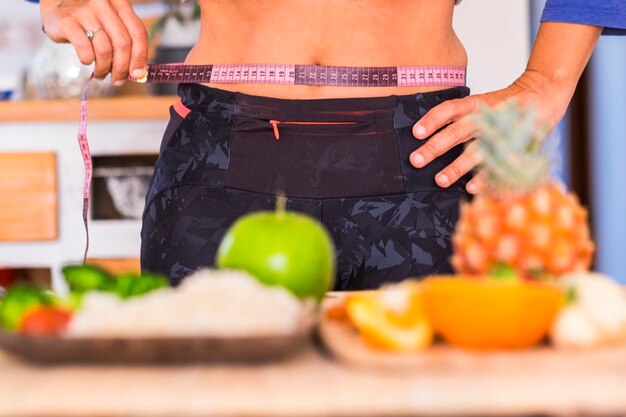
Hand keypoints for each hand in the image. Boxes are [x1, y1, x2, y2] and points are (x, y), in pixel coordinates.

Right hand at [41, 0, 147, 84]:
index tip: (138, 74)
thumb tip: (138, 72)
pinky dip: (88, 60)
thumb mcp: (110, 22)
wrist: (56, 4)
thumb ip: (124, 41)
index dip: (140, 57)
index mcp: (120, 4)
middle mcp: (104, 5)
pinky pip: (84, 49)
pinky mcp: (67, 21)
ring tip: (101, 74)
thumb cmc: (90, 19)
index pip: (138, 33)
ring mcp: (85, 11)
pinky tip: (87, 61)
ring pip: (105, 49)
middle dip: (122, 68)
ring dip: (104, 68)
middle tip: (118, 80)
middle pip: (123, 43)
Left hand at [410, 71, 565, 193]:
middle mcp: (485, 117)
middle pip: (457, 131)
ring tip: (440, 180)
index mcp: (475, 104)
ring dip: (457, 166)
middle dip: (435, 147)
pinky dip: (484, 177)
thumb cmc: (503, 103)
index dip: (432, 119)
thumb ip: (459, 117)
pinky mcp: (514, 145)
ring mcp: (500, 132)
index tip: (415, 132)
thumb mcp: (481, 102)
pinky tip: (470, 187)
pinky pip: (497, 163)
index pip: (449, 109)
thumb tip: (427, 136)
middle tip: (416, 160)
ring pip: (475, 150)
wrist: (543, 92)